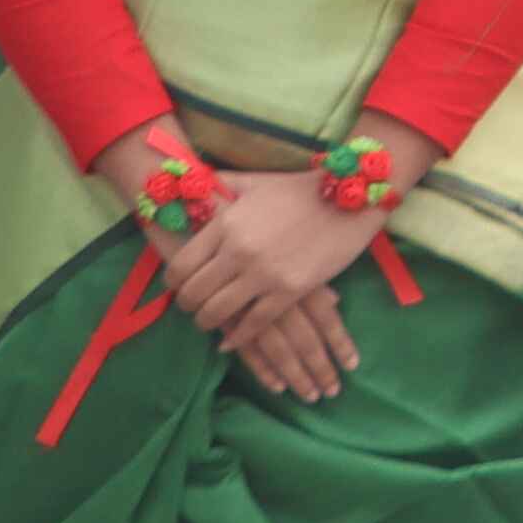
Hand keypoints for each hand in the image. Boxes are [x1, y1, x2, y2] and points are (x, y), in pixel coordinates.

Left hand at [156, 159, 379, 400]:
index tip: (178, 287)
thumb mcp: (255, 182)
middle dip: (187, 305)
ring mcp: (264, 273)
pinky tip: (231, 341)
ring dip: (208, 322)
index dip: (173, 283)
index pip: (181, 265)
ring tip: (209, 322)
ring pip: (218, 312)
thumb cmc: (300, 189)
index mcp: (226, 224)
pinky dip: (238, 337)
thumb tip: (195, 182)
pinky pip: (254, 323)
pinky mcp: (290, 291)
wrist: (350, 200)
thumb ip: (221, 185)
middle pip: (194, 293)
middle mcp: (238, 251)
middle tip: (191, 308)